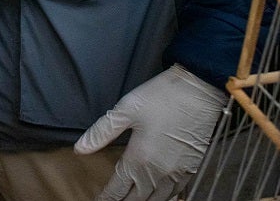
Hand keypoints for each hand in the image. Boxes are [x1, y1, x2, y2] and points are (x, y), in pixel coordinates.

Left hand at [74, 64, 226, 200]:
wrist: (199, 90)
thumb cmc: (163, 96)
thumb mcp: (126, 109)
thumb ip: (101, 132)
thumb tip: (80, 149)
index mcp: (139, 159)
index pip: (118, 189)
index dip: (107, 198)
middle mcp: (158, 172)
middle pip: (137, 199)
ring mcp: (177, 173)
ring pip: (157, 200)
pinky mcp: (191, 169)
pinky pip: (175, 193)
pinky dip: (164, 198)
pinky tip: (158, 196)